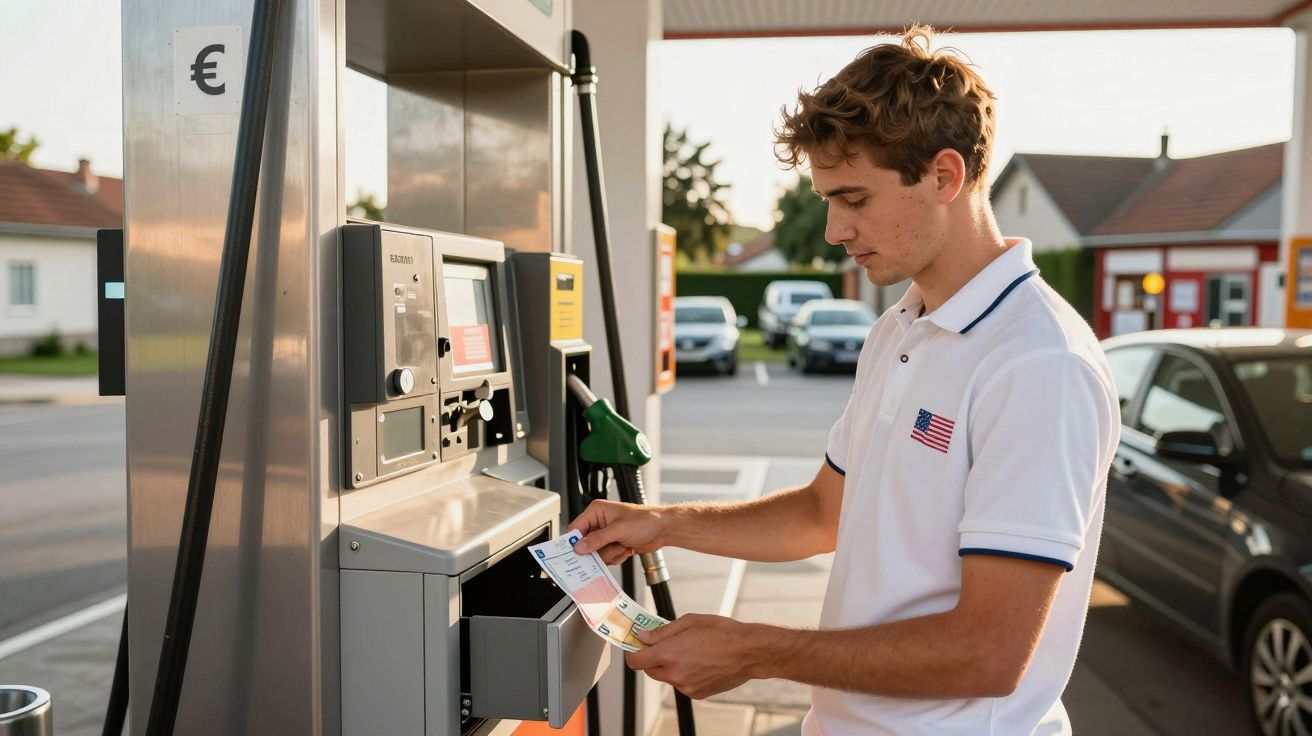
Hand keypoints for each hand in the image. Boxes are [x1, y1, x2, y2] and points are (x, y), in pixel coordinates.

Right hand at [566, 499, 667, 564]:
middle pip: (585, 544)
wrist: (663, 529)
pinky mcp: (612, 545)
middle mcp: (599, 522)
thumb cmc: (646, 520)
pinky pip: (605, 558)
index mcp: (596, 511)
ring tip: (623, 546)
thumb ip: (598, 539)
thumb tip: (579, 547)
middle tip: (611, 548)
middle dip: (599, 550)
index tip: (575, 554)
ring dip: (610, 554)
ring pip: (596, 554)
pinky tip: (626, 549)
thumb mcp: (619, 529)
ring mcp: (606, 535)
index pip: (575, 528)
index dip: (574, 542)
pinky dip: (616, 557)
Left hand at [624, 614, 766, 698]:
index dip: (633, 653)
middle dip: (652, 658)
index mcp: (669, 654)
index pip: (636, 661)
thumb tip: (643, 637)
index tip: (635, 647)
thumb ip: (662, 631)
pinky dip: (685, 674)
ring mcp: (686, 686)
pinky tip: (700, 662)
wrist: (748, 652)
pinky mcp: (697, 694)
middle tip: (665, 645)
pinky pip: (682, 684)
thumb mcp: (689, 622)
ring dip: (670, 666)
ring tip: (690, 651)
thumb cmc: (722, 632)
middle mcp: (674, 674)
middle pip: (650, 671)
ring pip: (667, 677)